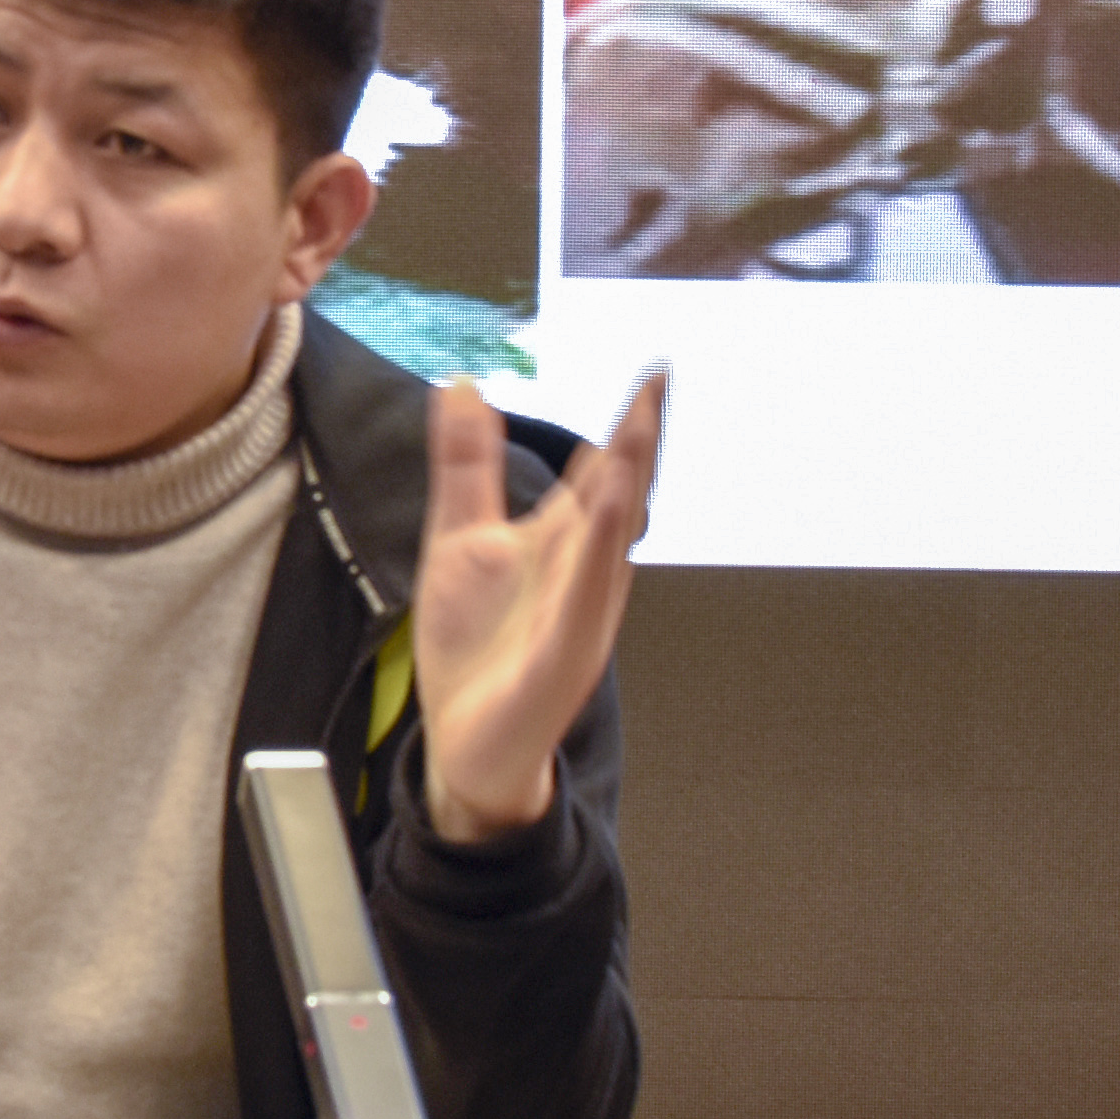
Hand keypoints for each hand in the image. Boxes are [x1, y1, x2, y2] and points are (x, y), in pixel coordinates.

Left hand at [412, 371, 669, 843]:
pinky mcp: (558, 659)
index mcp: (562, 542)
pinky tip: (606, 528)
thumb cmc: (473, 647)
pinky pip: (581, 606)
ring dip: (625, 492)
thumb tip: (465, 382)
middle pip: (619, 499)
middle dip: (639, 444)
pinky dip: (596, 567)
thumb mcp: (460, 539)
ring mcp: (575, 616)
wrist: (461, 744)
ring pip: (609, 547)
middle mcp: (581, 574)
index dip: (628, 424)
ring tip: (636, 436)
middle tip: (658, 388)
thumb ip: (468, 464)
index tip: (653, 374)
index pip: (600, 472)